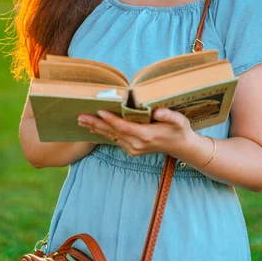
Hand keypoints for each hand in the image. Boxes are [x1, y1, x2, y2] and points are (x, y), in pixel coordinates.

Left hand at [77, 108, 193, 158]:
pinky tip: (93, 128)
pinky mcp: (131, 150)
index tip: (98, 110)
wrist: (181, 146)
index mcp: (145, 135)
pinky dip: (103, 133)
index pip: (123, 127)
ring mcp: (133, 148)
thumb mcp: (179, 120)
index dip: (110, 119)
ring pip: (111, 137)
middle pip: (112, 132)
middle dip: (95, 124)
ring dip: (96, 128)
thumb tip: (157, 111)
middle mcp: (136, 144)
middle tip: (80, 116)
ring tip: (81, 121)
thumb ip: (168, 115)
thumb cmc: (179, 129)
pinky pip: (114, 140)